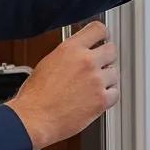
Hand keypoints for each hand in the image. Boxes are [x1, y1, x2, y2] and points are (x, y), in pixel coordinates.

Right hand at [6, 21, 117, 149]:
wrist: (33, 119)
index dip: (102, 35)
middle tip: (97, 67)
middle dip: (105, 58)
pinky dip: (108, 96)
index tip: (102, 39)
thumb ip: (69, 54)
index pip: (98, 29)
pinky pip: (115, 93)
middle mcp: (86, 61)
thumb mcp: (48, 62)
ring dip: (106, 79)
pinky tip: (96, 98)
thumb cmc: (35, 96)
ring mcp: (96, 80)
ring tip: (90, 88)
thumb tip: (81, 51)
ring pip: (114, 73)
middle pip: (112, 50)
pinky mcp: (101, 100)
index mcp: (71, 49)